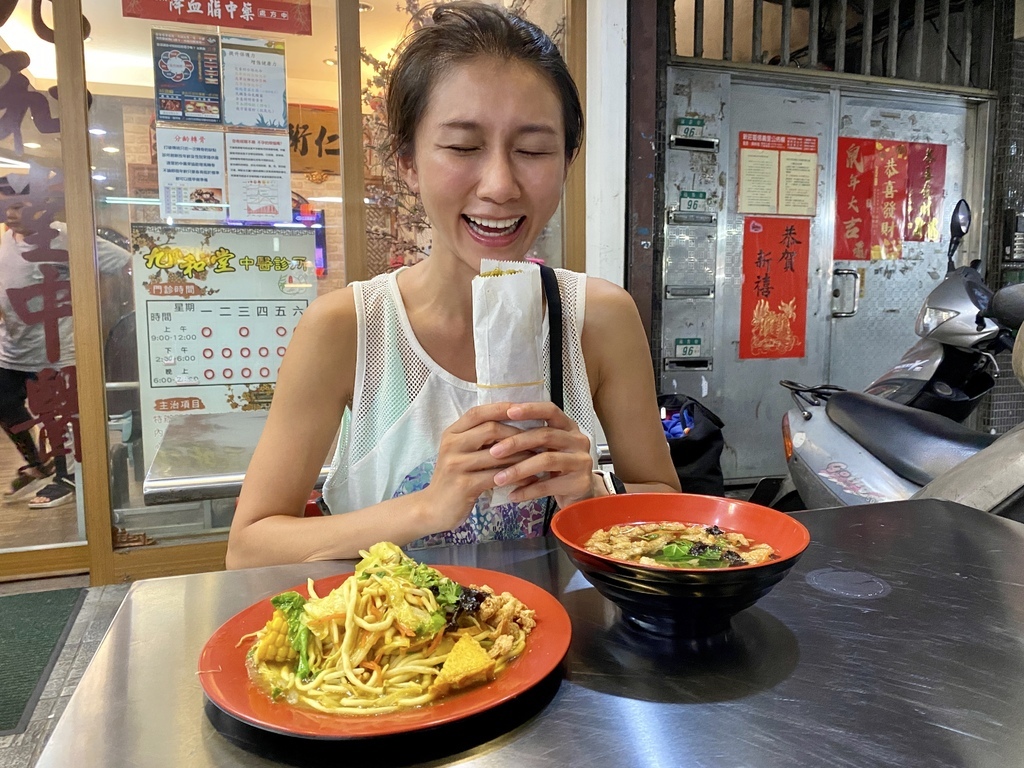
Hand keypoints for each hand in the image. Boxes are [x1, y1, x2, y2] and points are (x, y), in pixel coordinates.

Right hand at [421, 402, 538, 531]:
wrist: (433, 508)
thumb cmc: (455, 477)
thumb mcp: (462, 453)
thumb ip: (479, 438)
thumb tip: (515, 423)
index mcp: (452, 433)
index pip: (478, 412)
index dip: (502, 408)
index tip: (525, 409)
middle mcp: (451, 444)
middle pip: (490, 429)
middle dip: (517, 433)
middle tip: (539, 439)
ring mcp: (456, 465)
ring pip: (498, 454)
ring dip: (522, 456)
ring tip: (540, 458)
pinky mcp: (464, 485)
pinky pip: (498, 476)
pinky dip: (517, 477)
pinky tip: (531, 479)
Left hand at [488, 402, 599, 508]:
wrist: (581, 493)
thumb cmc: (558, 466)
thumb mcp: (548, 447)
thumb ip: (530, 437)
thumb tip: (494, 430)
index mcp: (568, 426)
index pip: (550, 411)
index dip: (531, 410)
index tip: (508, 412)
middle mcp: (578, 440)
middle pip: (545, 435)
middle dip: (516, 443)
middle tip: (494, 451)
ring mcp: (581, 461)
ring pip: (546, 460)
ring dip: (519, 470)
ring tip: (499, 479)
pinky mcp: (580, 483)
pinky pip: (548, 485)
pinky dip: (528, 490)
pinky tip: (512, 494)